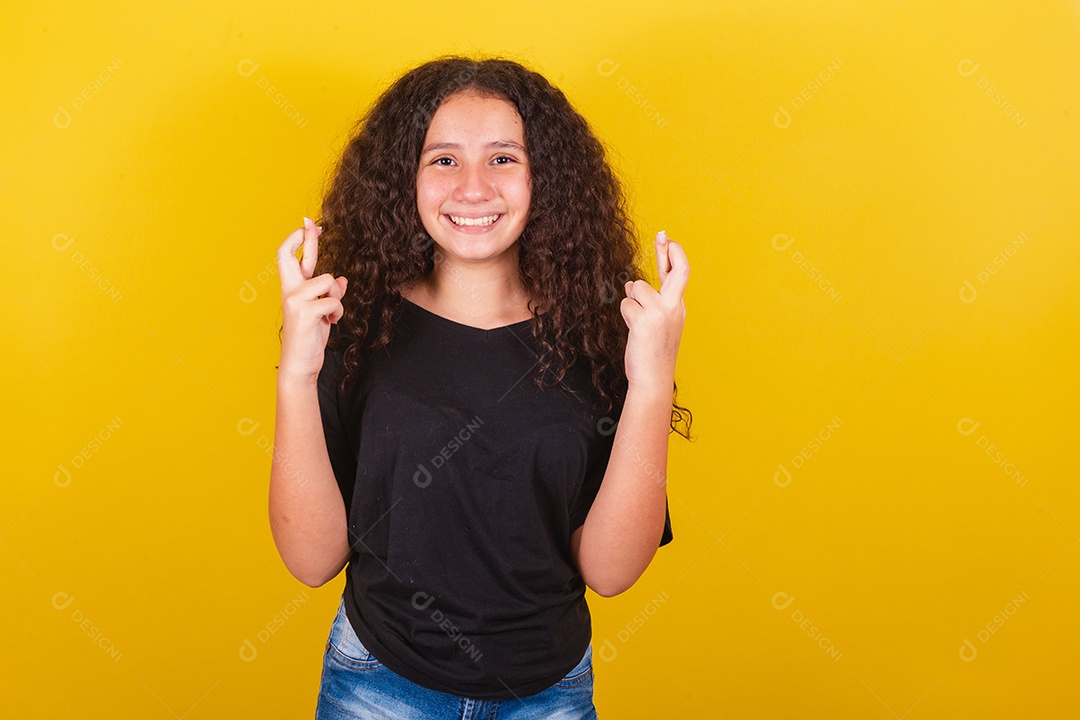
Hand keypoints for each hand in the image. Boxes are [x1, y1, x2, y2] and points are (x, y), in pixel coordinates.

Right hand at [276, 217, 348, 382]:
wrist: (301, 363)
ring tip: (330, 314)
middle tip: (310, 223)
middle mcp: (290, 290)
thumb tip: (342, 279)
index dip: (299, 240)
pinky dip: (338, 312)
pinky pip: (334, 300)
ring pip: (329, 281)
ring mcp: (295, 299)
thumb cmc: (309, 337)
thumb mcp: (321, 312)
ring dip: (337, 297)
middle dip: (306, 239)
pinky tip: (331, 322)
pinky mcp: (305, 311)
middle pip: (295, 257)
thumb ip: (327, 294)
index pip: (289, 257)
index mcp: (293, 288)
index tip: (306, 224)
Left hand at [620, 230, 688, 391]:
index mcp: (678, 308)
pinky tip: (634, 331)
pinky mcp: (646, 319)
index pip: (679, 275)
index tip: (667, 239)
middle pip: (677, 271)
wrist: (653, 379)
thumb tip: (631, 285)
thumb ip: (647, 302)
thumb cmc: (652, 353)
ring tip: (637, 326)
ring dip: (631, 303)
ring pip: (637, 288)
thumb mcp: (654, 324)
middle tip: (662, 234)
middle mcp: (674, 307)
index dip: (673, 255)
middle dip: (668, 251)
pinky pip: (626, 303)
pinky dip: (625, 314)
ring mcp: (661, 312)